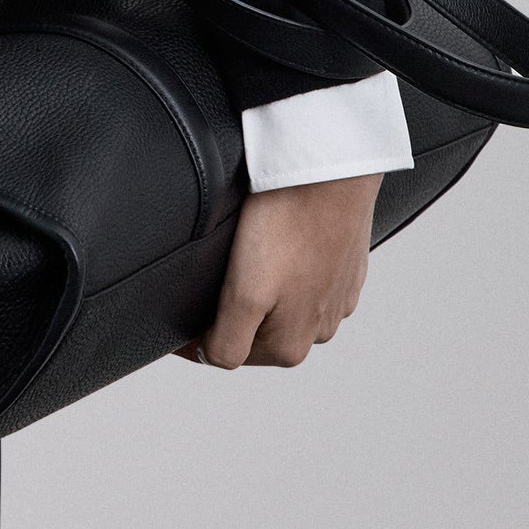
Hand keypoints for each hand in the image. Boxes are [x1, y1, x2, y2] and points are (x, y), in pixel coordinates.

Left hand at [177, 171, 382, 369]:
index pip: (228, 353)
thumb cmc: (287, 223)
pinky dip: (288, 264)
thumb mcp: (245, 295)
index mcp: (290, 347)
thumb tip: (208, 359)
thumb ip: (227, 342)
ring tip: (250, 249)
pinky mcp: (346, 267)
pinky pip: (306, 276)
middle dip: (232, 308)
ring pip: (282, 302)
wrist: (330, 169)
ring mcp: (336, 298)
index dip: (198, 330)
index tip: (181, 302)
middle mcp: (319, 330)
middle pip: (255, 330)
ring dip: (263, 286)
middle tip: (219, 267)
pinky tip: (280, 238)